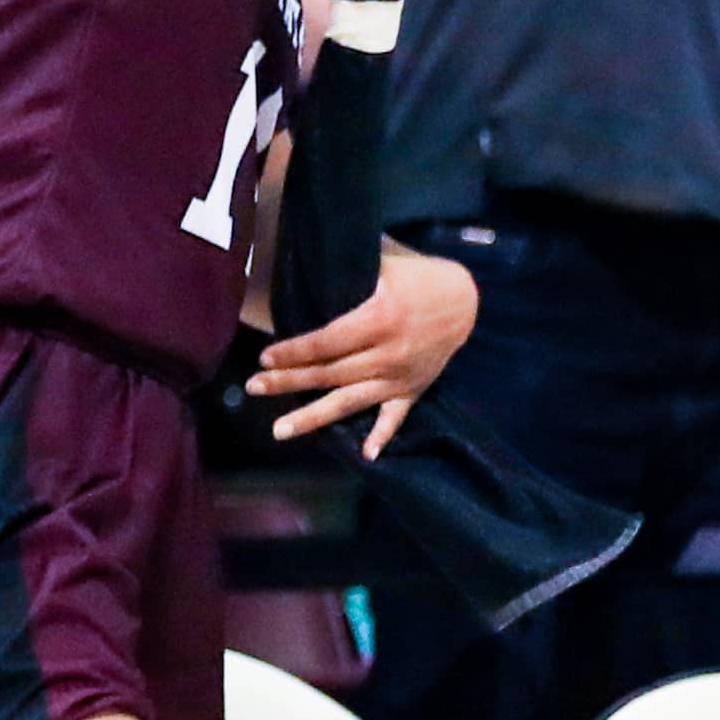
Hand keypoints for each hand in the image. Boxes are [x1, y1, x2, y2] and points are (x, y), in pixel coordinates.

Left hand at [250, 235, 478, 451]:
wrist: (466, 299)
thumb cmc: (416, 277)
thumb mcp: (384, 265)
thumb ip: (347, 270)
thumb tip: (303, 264)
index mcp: (380, 319)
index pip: (327, 342)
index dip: (295, 351)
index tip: (265, 357)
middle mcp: (389, 353)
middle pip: (330, 373)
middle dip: (289, 382)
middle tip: (253, 387)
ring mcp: (401, 376)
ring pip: (351, 401)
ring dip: (313, 417)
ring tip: (279, 430)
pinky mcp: (414, 390)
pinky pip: (396, 417)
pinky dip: (383, 436)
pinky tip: (365, 455)